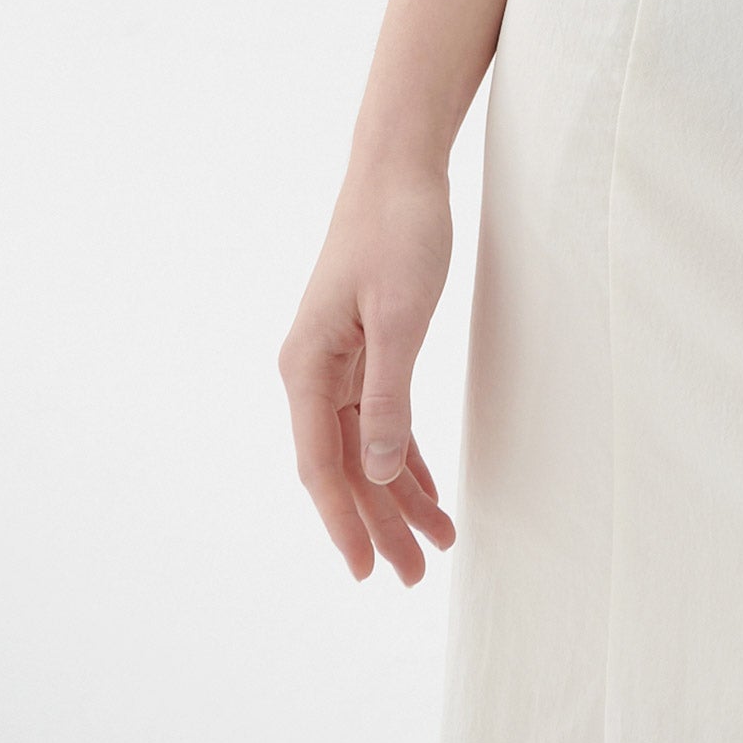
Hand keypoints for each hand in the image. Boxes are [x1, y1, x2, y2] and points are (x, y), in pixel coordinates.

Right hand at [278, 163, 458, 582]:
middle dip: (380, 522)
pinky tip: (423, 487)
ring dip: (398, 495)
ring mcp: (337, 361)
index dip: (345, 522)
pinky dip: (404, 454)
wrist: (398, 168)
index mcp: (307, 367)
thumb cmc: (397, 231)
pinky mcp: (364, 348)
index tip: (367, 570)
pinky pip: (381, 419)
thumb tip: (382, 472)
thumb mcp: (398, 316)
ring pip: (366, 448)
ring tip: (435, 543)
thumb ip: (388, 395)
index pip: (322, 466)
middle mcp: (313, 371)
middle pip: (345, 467)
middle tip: (417, 574)